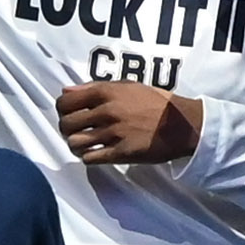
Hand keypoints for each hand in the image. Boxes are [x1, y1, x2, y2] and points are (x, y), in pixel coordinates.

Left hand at [57, 81, 203, 166]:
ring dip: (76, 145)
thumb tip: (66, 90)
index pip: (65, 102)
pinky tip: (95, 153)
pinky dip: (88, 157)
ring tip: (84, 144)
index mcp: (106, 92)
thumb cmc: (156, 102)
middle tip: (76, 131)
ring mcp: (113, 133)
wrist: (182, 124)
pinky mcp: (121, 152)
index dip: (62, 110)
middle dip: (67, 129)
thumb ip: (94, 87)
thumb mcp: (127, 86)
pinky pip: (90, 158)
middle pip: (66, 124)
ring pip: (74, 143)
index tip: (68, 114)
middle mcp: (106, 111)